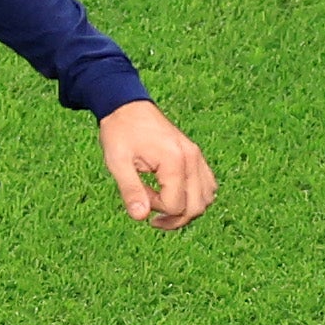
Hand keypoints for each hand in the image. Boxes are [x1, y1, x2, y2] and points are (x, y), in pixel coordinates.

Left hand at [98, 101, 218, 230]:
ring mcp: (197, 157)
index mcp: (175, 161)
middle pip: (196, 207)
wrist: (127, 107)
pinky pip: (207, 185)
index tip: (138, 193)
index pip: (175, 205)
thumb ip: (130, 190)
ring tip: (161, 203)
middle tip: (150, 213)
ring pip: (206, 199)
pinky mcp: (196, 156)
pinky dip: (194, 196)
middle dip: (173, 217)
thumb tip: (141, 217)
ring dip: (186, 209)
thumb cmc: (120, 132)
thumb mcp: (117, 162)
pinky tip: (173, 193)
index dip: (155, 208)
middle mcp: (192, 159)